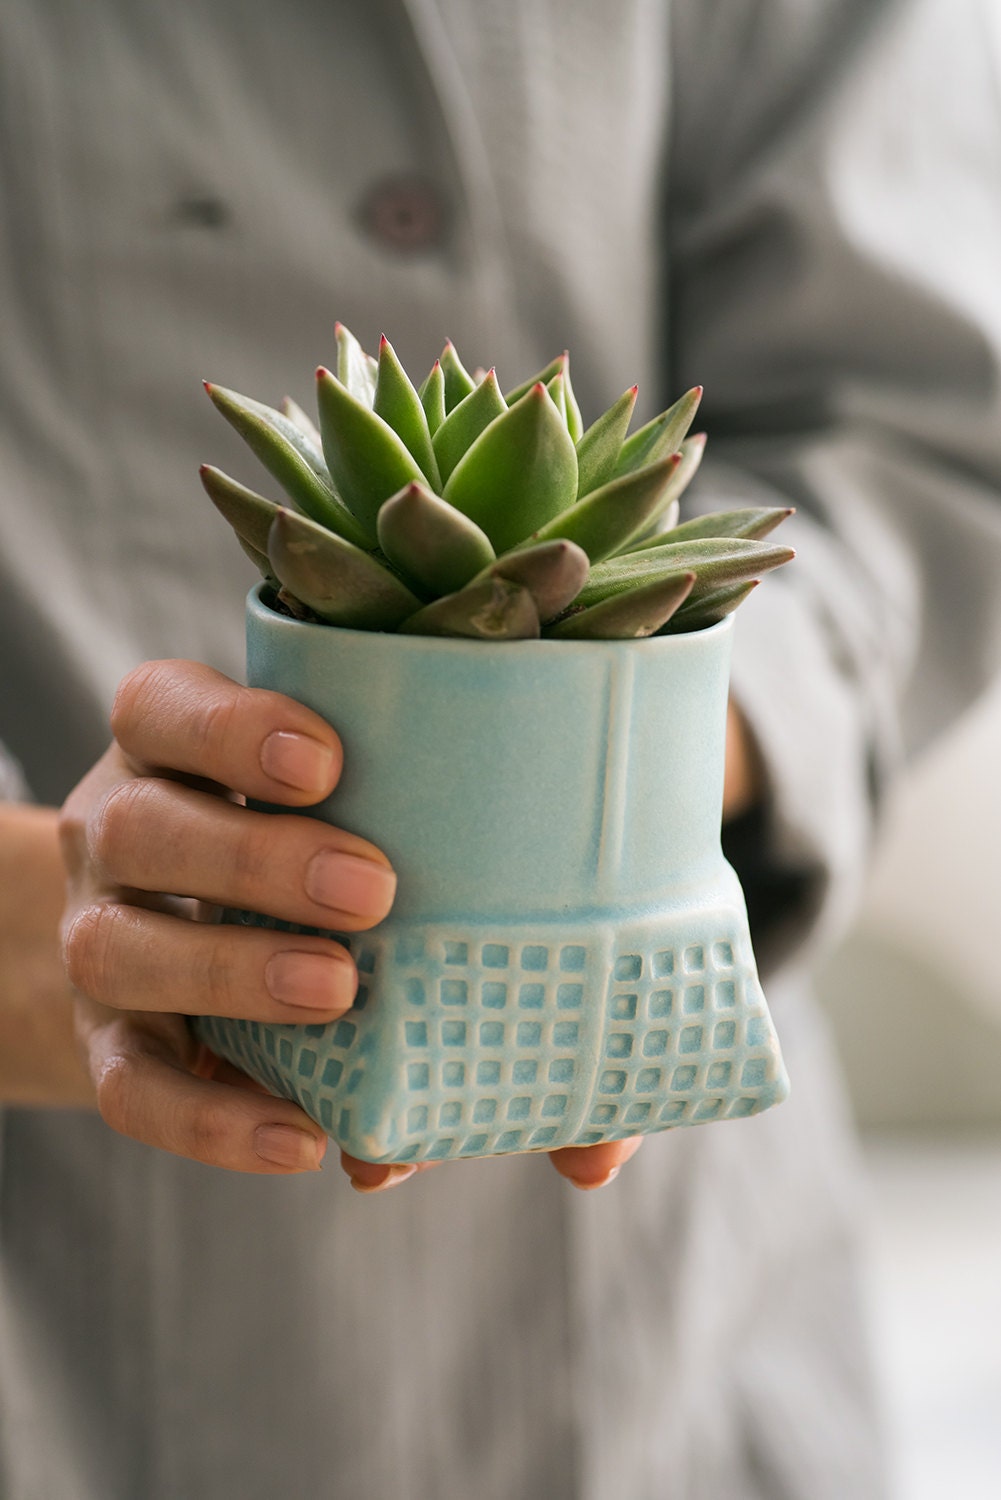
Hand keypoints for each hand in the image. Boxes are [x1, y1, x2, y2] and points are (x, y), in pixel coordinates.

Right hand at [57, 659, 642, 1189]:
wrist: (184, 958)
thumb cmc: (325, 880)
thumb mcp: (381, 846)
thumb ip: (483, 918)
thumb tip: (600, 1148)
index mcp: (177, 754)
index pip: (164, 709)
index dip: (231, 726)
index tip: (332, 760)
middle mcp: (121, 834)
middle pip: (142, 825)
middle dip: (254, 855)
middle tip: (372, 889)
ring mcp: (100, 939)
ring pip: (118, 948)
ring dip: (229, 970)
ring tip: (337, 994)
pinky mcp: (107, 1044)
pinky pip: (127, 1088)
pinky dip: (210, 1119)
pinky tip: (305, 1141)